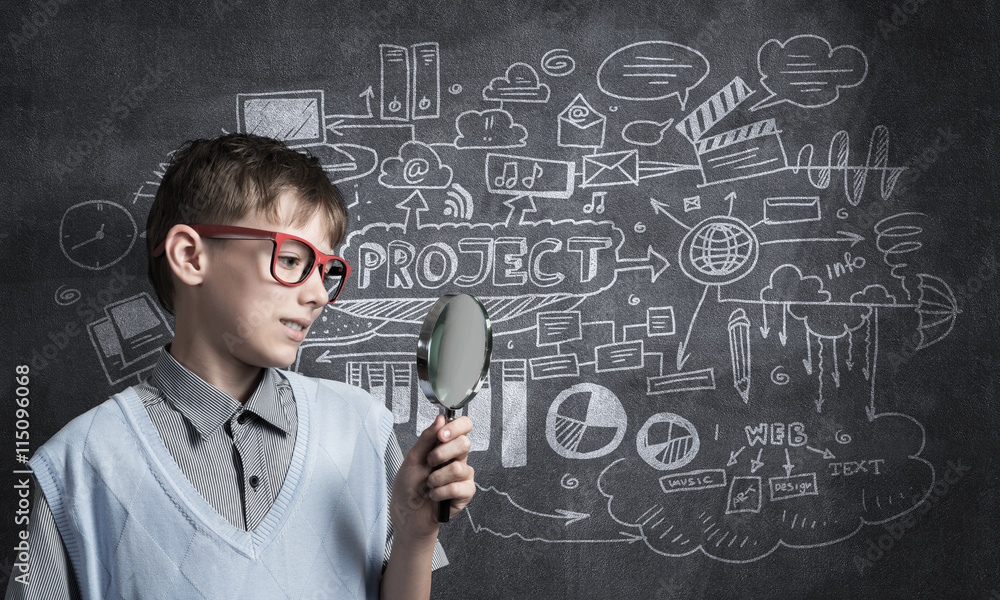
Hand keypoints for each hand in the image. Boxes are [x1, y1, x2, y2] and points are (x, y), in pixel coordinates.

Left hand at [389, 415, 475, 539]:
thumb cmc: (408, 485)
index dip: (456, 427)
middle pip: (465, 443)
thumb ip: (427, 438)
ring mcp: (464, 475)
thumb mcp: (413, 458)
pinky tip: (435, 496)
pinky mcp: (466, 493)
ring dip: (436, 478)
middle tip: (429, 462)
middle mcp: (458, 458)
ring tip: (429, 484)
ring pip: (458, 468)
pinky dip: (440, 493)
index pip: (464, 427)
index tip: (441, 435)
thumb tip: (441, 418)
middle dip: (441, 454)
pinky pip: (457, 488)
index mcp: (446, 445)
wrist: (407, 513)